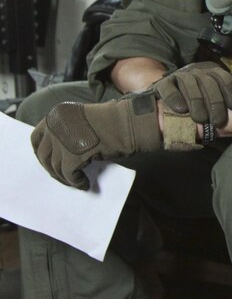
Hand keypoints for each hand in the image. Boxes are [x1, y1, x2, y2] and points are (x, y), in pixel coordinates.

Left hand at [31, 94, 162, 189]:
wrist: (128, 124)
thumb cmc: (113, 121)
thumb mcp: (82, 119)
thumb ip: (67, 129)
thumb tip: (58, 151)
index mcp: (56, 114)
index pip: (36, 137)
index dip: (40, 152)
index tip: (47, 160)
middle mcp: (55, 126)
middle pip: (44, 154)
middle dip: (51, 168)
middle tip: (62, 175)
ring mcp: (62, 141)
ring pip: (55, 167)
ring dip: (64, 177)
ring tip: (76, 181)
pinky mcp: (72, 156)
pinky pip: (69, 175)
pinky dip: (76, 182)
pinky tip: (84, 183)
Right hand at [152, 61, 231, 126]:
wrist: (163, 98)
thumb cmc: (194, 102)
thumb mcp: (210, 97)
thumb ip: (223, 101)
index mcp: (211, 71)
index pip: (224, 78)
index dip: (231, 92)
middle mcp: (197, 71)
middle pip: (209, 82)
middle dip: (215, 102)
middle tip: (218, 122)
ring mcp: (180, 75)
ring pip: (190, 84)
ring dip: (197, 102)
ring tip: (201, 119)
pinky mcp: (162, 84)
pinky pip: (169, 89)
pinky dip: (175, 98)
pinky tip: (181, 110)